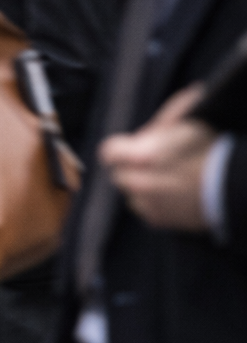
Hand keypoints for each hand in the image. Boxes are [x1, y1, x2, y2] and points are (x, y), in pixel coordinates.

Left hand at [101, 84, 214, 231]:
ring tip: (169, 179)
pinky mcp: (158, 220)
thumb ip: (163, 122)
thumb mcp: (190, 123)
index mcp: (140, 156)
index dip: (121, 148)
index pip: (109, 151)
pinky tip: (175, 194)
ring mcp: (147, 204)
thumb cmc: (215, 151)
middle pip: (120, 173)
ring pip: (132, 193)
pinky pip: (147, 209)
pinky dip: (155, 203)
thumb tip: (150, 128)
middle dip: (132, 167)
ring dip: (142, 186)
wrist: (237, 188)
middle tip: (155, 163)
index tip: (130, 148)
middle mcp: (137, 182)